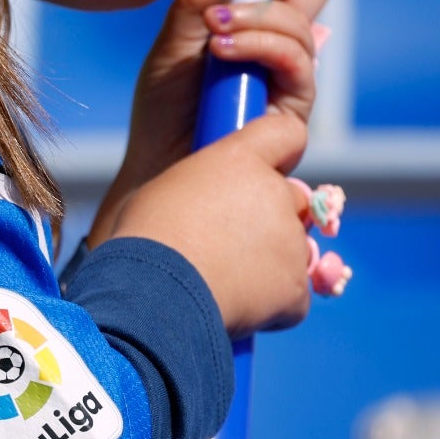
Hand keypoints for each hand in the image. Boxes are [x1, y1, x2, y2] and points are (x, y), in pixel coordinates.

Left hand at [90, 0, 352, 248]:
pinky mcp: (293, 115)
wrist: (156, 168)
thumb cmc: (163, 112)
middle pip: (309, 2)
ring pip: (298, 33)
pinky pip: (295, 68)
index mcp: (255, 32)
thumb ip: (199, 3)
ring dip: (257, 24)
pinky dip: (260, 50)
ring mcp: (289, 85)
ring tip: (215, 34)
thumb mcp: (172, 46)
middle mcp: (280, 56)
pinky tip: (223, 50)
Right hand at [105, 112, 313, 338]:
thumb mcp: (165, 191)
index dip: (280, 154)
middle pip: (293, 200)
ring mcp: (290, 240)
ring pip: (294, 251)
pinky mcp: (294, 286)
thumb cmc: (145, 240)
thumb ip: (207, 187)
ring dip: (270, 264)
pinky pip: (293, 296)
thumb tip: (211, 205)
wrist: (155, 294)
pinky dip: (271, 305)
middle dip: (271, 220)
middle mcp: (274, 192)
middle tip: (229, 243)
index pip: (286, 133)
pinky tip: (234, 303)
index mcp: (239, 160)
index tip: (265, 173)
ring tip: (222, 278)